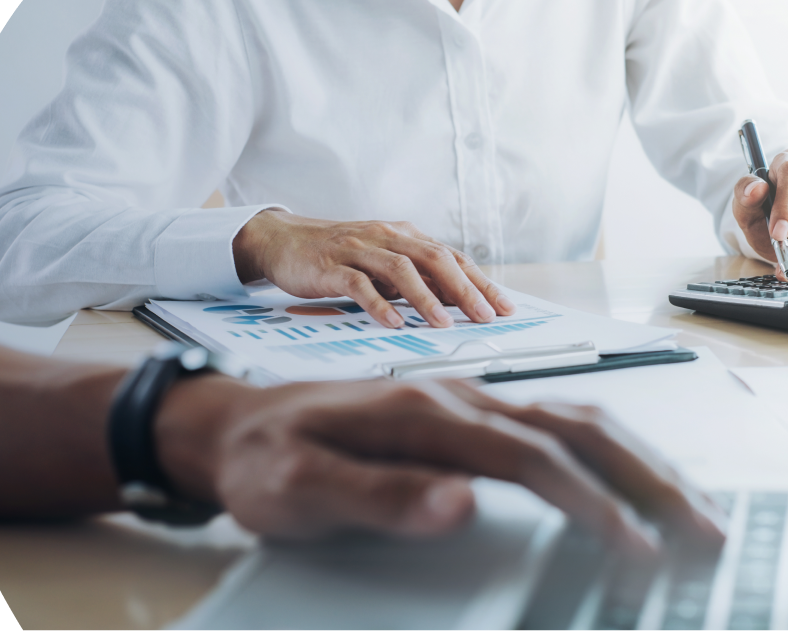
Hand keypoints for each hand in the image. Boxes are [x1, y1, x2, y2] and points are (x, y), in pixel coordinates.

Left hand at [156, 378, 726, 554]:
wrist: (234, 425)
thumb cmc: (266, 461)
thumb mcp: (298, 490)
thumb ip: (377, 498)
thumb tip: (461, 505)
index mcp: (428, 414)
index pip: (533, 457)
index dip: (592, 502)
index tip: (636, 548)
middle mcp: (463, 398)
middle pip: (581, 428)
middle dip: (650, 478)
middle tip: (705, 529)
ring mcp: (473, 403)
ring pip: (583, 422)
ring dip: (644, 463)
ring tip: (693, 509)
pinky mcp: (474, 418)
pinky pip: (562, 429)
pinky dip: (614, 455)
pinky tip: (633, 480)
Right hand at [233, 211, 515, 327]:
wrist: (282, 240)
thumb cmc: (338, 255)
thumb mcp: (382, 262)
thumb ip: (415, 279)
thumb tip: (456, 303)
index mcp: (405, 236)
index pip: (452, 257)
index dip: (481, 282)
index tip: (505, 307)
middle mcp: (387, 237)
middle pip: (435, 259)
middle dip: (464, 290)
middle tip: (485, 317)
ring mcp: (359, 249)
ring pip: (401, 270)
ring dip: (425, 299)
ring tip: (444, 324)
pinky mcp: (331, 265)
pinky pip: (359, 283)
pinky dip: (378, 304)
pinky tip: (393, 323)